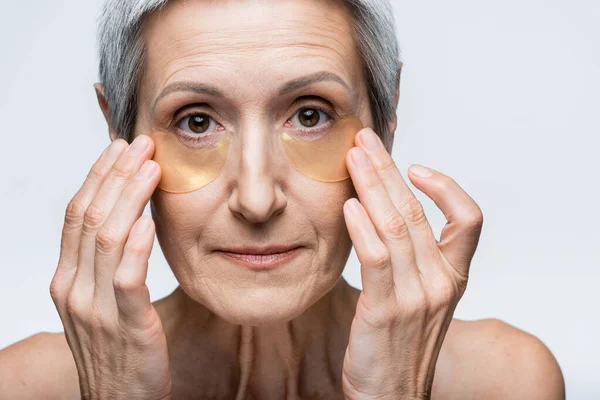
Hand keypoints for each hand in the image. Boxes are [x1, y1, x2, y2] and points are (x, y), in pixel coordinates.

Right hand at [50, 135, 170, 399]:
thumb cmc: (117, 346)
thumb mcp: (101, 299)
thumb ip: (109, 261)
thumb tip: (132, 217)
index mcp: (67, 279)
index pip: (77, 214)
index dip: (97, 176)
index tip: (119, 147)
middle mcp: (74, 289)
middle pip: (90, 218)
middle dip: (116, 175)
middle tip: (141, 144)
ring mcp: (96, 308)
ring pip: (108, 239)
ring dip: (131, 198)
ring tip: (152, 168)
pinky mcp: (126, 326)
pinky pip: (127, 280)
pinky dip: (138, 248)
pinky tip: (152, 222)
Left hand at [341, 128, 482, 399]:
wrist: (391, 395)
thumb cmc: (398, 342)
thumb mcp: (418, 296)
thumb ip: (410, 256)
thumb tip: (382, 210)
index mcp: (453, 276)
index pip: (469, 220)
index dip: (447, 187)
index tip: (416, 167)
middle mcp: (441, 282)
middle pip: (419, 210)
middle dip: (389, 169)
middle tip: (365, 141)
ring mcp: (416, 296)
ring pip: (397, 226)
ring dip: (371, 187)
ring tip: (352, 159)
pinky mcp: (386, 310)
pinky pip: (376, 258)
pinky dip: (362, 227)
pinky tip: (348, 206)